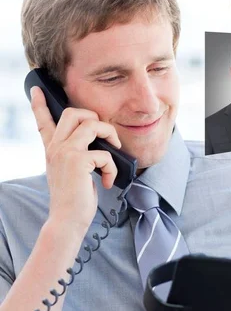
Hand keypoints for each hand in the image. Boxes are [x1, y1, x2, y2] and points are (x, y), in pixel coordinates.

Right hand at [31, 86, 121, 233]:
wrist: (67, 220)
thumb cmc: (74, 200)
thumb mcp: (70, 174)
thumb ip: (76, 157)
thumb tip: (97, 148)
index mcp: (52, 150)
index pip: (43, 122)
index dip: (40, 105)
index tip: (37, 90)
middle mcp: (56, 147)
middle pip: (73, 113)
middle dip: (95, 117)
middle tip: (106, 135)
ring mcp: (66, 152)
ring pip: (92, 125)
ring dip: (110, 135)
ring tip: (114, 153)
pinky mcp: (79, 161)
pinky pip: (105, 153)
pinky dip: (112, 168)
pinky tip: (107, 182)